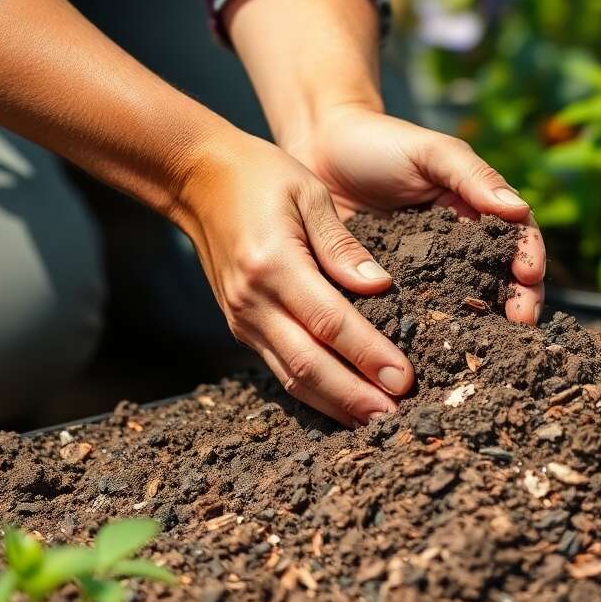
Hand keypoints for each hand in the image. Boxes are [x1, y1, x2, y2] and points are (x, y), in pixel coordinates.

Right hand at [173, 132, 413, 426]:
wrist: (196, 179)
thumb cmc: (261, 177)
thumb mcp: (309, 193)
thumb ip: (343, 244)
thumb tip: (379, 286)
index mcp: (273, 264)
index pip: (330, 321)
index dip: (369, 354)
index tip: (404, 378)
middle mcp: (253, 300)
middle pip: (308, 363)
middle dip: (355, 395)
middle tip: (397, 417)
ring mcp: (243, 318)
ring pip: (291, 377)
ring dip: (335, 405)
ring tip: (378, 423)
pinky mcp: (242, 327)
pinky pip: (280, 369)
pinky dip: (314, 393)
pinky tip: (345, 406)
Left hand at [279, 104, 545, 323]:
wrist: (317, 152)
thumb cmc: (379, 142)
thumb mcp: (430, 151)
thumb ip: (472, 175)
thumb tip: (518, 209)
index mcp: (476, 212)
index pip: (517, 237)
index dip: (528, 256)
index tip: (529, 275)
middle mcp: (458, 248)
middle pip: (501, 279)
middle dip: (517, 302)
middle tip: (521, 322)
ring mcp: (427, 273)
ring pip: (464, 304)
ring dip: (482, 325)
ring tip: (489, 342)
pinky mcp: (392, 292)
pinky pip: (417, 314)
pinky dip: (432, 334)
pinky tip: (437, 350)